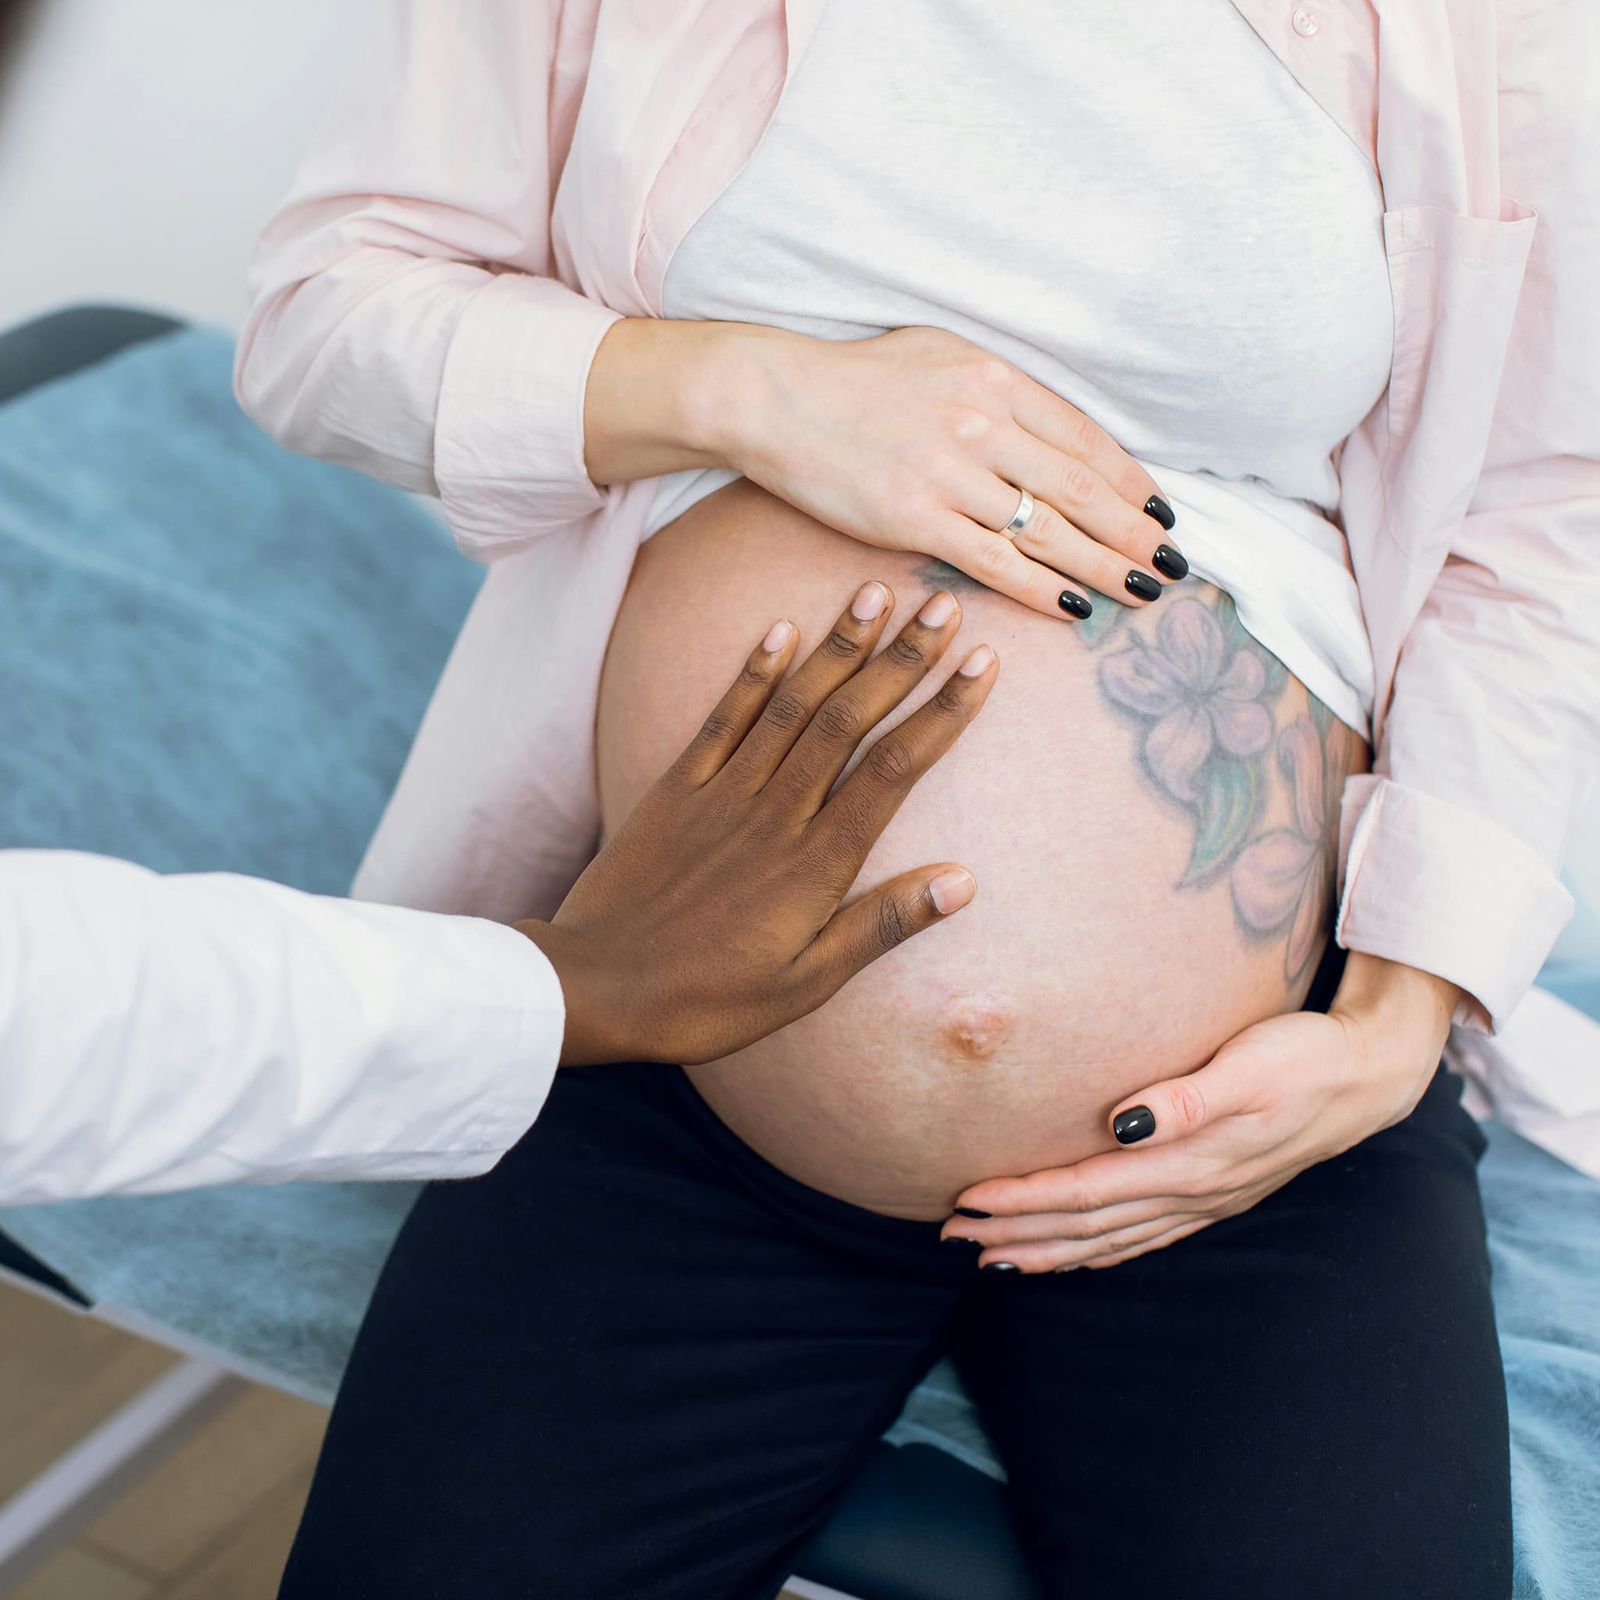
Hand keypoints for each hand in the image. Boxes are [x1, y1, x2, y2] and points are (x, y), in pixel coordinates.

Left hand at [521, 581, 997, 1066]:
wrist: (597, 988)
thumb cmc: (708, 999)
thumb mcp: (807, 983)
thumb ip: (883, 925)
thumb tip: (962, 880)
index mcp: (816, 863)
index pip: (895, 771)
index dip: (942, 712)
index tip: (983, 662)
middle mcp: (776, 813)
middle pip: (850, 720)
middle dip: (902, 658)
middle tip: (944, 604)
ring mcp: (723, 794)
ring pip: (792, 706)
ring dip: (838, 647)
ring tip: (876, 593)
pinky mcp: (677, 790)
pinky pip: (721, 719)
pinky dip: (753, 672)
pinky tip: (782, 631)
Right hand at [711, 322, 1187, 618]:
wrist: (775, 397)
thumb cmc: (854, 379)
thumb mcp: (938, 354)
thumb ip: (996, 388)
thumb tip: (1048, 430)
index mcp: (994, 379)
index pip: (1083, 438)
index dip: (1129, 482)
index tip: (1161, 514)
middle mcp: (982, 423)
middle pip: (1078, 488)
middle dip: (1132, 531)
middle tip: (1171, 565)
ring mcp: (950, 473)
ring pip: (1046, 529)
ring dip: (1102, 566)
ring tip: (1140, 591)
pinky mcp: (914, 517)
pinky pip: (994, 562)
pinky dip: (1041, 588)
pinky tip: (1075, 609)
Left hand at [943, 952, 1461, 1271]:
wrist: (1365, 1077)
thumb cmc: (1302, 1059)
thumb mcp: (1247, 1068)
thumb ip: (1184, 1099)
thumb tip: (1121, 1122)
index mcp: (1188, 1161)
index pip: (1086, 1191)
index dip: (1024, 1199)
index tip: (968, 1200)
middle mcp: (1190, 1191)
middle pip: (1086, 1225)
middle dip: (1016, 1231)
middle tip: (952, 1234)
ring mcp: (1202, 1200)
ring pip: (1108, 1240)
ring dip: (1046, 1249)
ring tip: (990, 1256)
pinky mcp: (1212, 1194)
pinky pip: (1140, 1238)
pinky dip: (1096, 1252)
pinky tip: (1071, 1256)